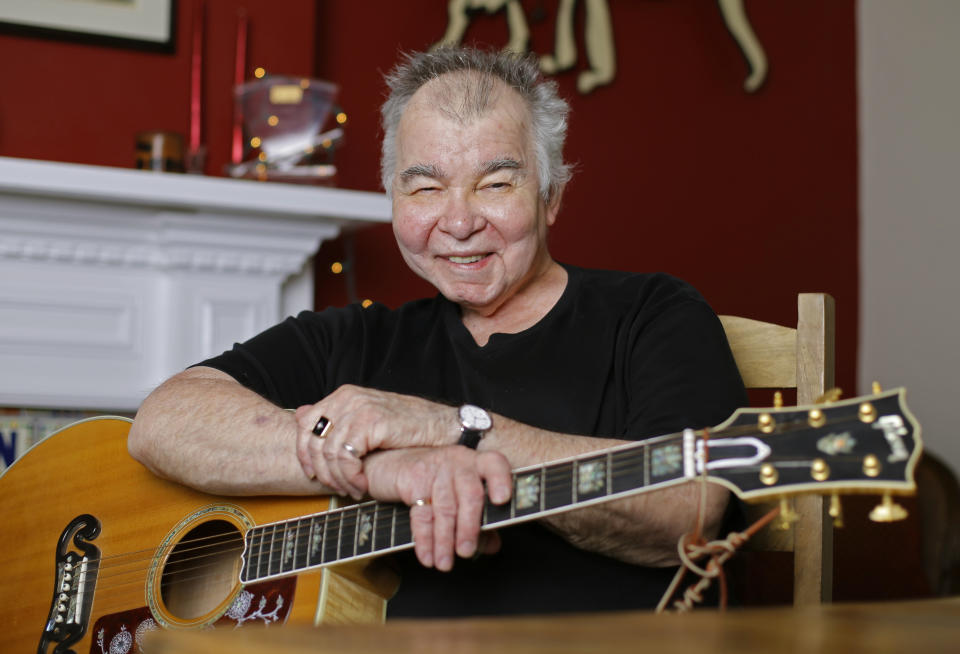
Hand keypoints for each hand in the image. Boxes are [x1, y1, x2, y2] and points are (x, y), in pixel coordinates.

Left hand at [294, 385, 453, 498]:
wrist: (442, 427)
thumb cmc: (408, 428)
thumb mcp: (366, 420)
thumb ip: (336, 418)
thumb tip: (300, 414)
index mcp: (343, 395)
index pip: (304, 424)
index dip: (303, 453)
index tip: (313, 475)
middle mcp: (348, 397)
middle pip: (313, 440)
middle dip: (321, 471)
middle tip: (336, 488)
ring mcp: (359, 407)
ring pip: (328, 452)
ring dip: (338, 479)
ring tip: (353, 490)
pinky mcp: (371, 422)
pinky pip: (346, 456)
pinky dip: (350, 476)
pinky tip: (362, 485)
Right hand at [364, 445, 511, 570]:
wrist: (391, 464)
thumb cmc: (435, 481)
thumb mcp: (459, 495)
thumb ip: (479, 520)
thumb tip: (493, 545)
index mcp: (476, 463)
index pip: (495, 464)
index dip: (501, 480)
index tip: (502, 500)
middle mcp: (458, 462)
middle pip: (470, 493)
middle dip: (469, 527)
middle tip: (466, 552)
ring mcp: (436, 469)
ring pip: (445, 508)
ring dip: (445, 540)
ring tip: (445, 563)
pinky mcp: (413, 480)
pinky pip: (421, 514)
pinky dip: (424, 539)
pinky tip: (427, 557)